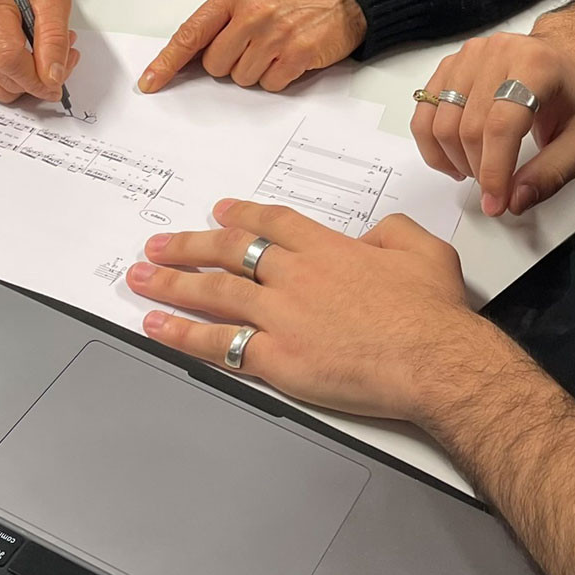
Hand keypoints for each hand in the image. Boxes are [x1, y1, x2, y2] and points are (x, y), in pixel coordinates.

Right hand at [0, 0, 77, 103]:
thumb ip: (54, 36)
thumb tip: (52, 76)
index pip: (9, 58)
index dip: (37, 76)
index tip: (57, 79)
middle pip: (4, 77)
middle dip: (37, 77)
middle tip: (60, 57)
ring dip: (26, 79)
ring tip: (43, 52)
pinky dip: (12, 78)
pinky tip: (23, 54)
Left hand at [126, 198, 472, 420]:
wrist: (433, 360)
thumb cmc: (432, 313)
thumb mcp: (425, 250)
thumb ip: (392, 231)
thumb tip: (374, 234)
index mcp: (328, 248)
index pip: (272, 223)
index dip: (241, 216)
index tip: (219, 213)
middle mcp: (295, 276)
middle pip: (229, 252)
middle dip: (188, 246)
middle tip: (159, 245)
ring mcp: (281, 316)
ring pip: (213, 292)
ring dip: (171, 284)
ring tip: (141, 278)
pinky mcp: (277, 358)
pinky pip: (220, 344)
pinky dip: (184, 335)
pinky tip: (158, 328)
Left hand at [138, 0, 366, 94]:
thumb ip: (221, 20)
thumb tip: (189, 57)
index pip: (191, 32)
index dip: (168, 61)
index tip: (151, 81)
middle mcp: (253, 9)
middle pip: (215, 63)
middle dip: (231, 62)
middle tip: (255, 44)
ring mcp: (276, 32)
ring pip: (241, 77)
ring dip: (256, 70)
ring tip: (276, 46)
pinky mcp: (297, 53)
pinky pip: (269, 84)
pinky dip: (277, 77)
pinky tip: (290, 56)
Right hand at [411, 24, 574, 218]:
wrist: (562, 62)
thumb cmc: (571, 97)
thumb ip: (552, 173)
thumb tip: (515, 199)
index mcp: (536, 66)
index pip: (501, 124)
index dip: (494, 170)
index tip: (496, 202)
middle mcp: (497, 53)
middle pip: (469, 127)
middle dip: (478, 170)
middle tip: (494, 188)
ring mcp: (469, 57)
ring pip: (441, 122)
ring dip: (454, 160)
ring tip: (477, 170)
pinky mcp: (449, 66)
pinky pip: (424, 112)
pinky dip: (432, 145)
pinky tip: (453, 158)